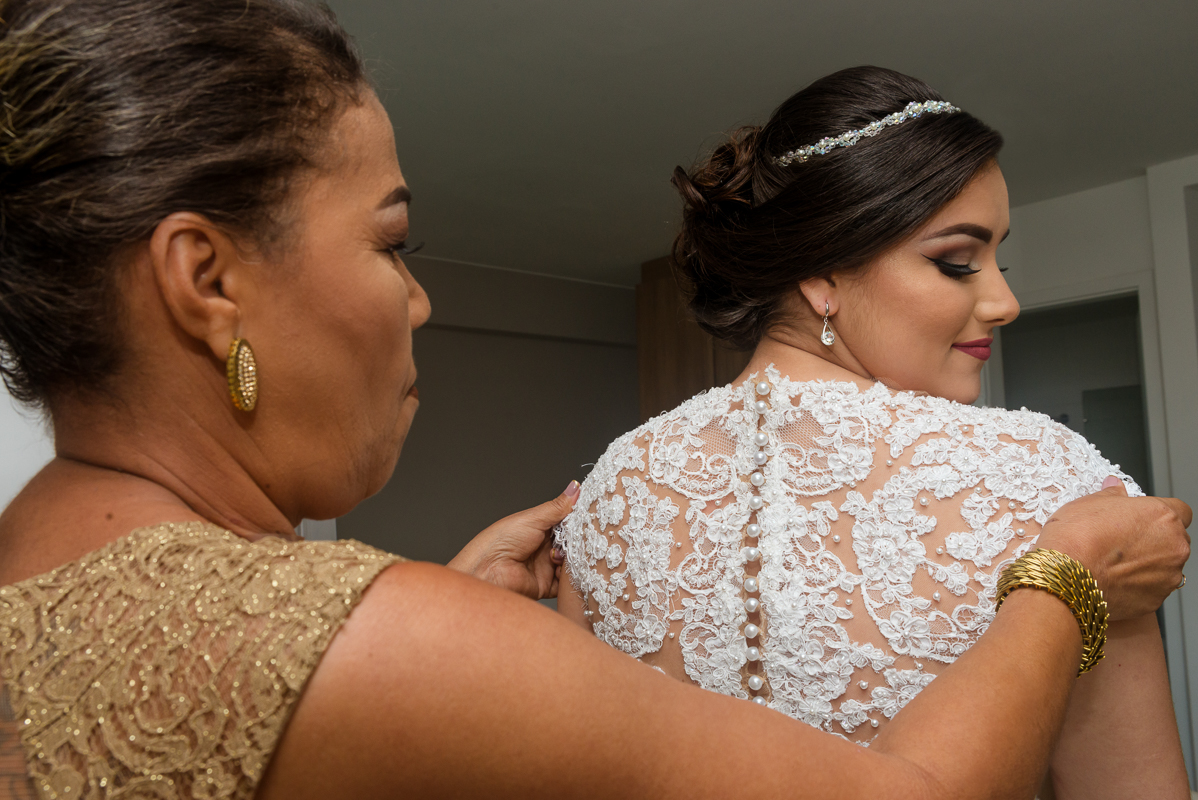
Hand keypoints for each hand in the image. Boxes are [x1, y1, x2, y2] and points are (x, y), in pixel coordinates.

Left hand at [446, 481, 578, 599]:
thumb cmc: (500, 541)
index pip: (566, 522)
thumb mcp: (532, 519)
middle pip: (572, 543)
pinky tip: (571, 570)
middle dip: (579, 541)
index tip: (593, 515)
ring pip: (572, 563)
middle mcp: (543, 547)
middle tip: (586, 537)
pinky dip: (572, 579)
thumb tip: (575, 488)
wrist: (487, 572)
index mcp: (538, 527)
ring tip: (571, 553)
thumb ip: (557, 507)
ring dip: (575, 559)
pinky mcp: (547, 585)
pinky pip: (567, 584)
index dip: (579, 520)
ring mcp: (545, 566)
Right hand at [1037, 476, 1191, 619]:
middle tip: (1122, 541)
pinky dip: (1136, 586)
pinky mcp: (1155, 601)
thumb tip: (1115, 487)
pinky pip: (1151, 589)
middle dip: (1154, 540)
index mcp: (1162, 516)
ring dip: (1146, 564)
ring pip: (1164, 567)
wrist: (1064, 578)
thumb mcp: (1088, 503)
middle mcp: (1174, 546)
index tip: (1141, 518)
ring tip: (1113, 564)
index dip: (1159, 514)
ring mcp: (1168, 576)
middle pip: (1174, 540)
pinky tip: (1111, 581)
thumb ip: (1111, 495)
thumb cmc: (1075, 538)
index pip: (1180, 510)